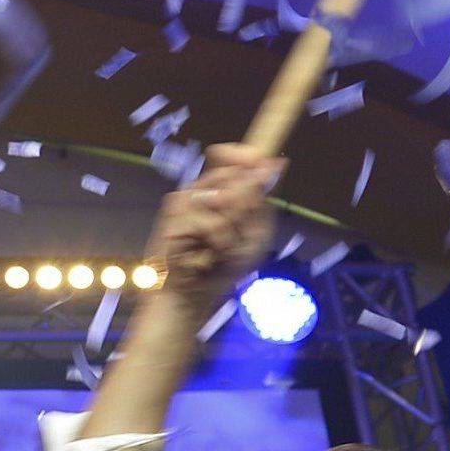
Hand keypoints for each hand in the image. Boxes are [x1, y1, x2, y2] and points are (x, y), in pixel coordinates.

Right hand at [146, 145, 280, 304]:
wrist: (193, 295)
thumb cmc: (222, 266)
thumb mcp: (254, 231)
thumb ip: (260, 198)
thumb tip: (276, 162)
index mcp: (216, 189)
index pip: (228, 155)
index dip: (244, 155)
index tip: (259, 163)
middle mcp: (198, 190)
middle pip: (231, 174)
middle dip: (246, 206)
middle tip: (238, 232)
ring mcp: (183, 201)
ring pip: (225, 198)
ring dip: (233, 228)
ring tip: (220, 247)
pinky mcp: (173, 218)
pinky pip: (213, 222)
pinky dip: (220, 242)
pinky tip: (207, 254)